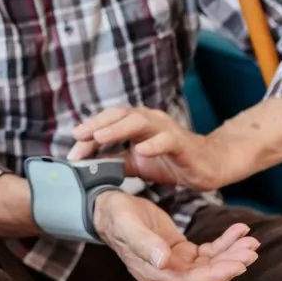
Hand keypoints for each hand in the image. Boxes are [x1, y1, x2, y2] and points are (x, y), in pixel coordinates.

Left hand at [68, 106, 228, 190]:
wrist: (208, 165)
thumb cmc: (169, 160)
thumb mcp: (136, 163)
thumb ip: (112, 161)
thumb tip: (83, 164)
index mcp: (135, 123)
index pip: (108, 121)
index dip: (89, 132)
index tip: (72, 149)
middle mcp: (149, 120)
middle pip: (119, 115)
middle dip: (97, 124)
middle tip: (78, 135)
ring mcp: (166, 129)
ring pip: (140, 122)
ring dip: (118, 128)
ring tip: (99, 137)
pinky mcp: (183, 143)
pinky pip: (168, 140)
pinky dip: (154, 144)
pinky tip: (142, 150)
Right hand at [92, 190, 257, 280]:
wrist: (105, 206)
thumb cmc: (114, 213)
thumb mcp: (126, 223)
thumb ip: (144, 243)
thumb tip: (163, 261)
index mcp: (153, 273)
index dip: (216, 274)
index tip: (238, 263)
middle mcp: (166, 273)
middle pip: (205, 277)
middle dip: (230, 264)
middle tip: (251, 248)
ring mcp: (173, 264)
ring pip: (210, 266)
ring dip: (231, 254)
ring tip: (250, 240)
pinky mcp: (179, 252)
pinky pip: (207, 252)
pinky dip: (224, 243)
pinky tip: (237, 231)